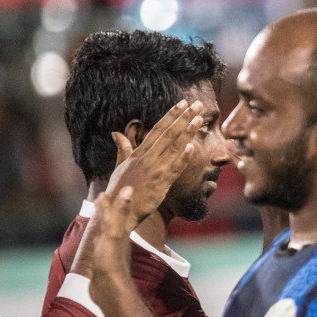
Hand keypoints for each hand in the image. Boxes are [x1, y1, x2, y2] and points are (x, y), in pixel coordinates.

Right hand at [88, 186, 136, 306]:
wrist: (109, 289)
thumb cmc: (111, 261)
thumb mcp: (115, 233)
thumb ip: (119, 212)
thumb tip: (129, 189)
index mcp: (118, 232)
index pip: (113, 213)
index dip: (108, 203)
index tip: (103, 192)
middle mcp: (116, 240)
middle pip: (110, 221)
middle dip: (106, 210)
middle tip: (100, 199)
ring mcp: (109, 251)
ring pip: (105, 233)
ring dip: (101, 224)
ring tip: (97, 217)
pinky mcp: (102, 262)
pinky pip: (99, 246)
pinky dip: (96, 239)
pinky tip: (94, 242)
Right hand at [105, 99, 204, 226]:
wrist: (118, 212)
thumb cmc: (119, 190)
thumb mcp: (120, 166)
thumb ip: (123, 149)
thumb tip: (117, 133)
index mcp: (138, 153)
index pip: (158, 129)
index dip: (171, 115)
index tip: (182, 104)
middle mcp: (147, 158)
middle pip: (169, 133)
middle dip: (184, 118)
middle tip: (197, 104)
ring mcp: (155, 170)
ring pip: (174, 147)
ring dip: (187, 132)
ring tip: (199, 119)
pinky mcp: (161, 184)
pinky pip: (174, 168)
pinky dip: (183, 158)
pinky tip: (192, 147)